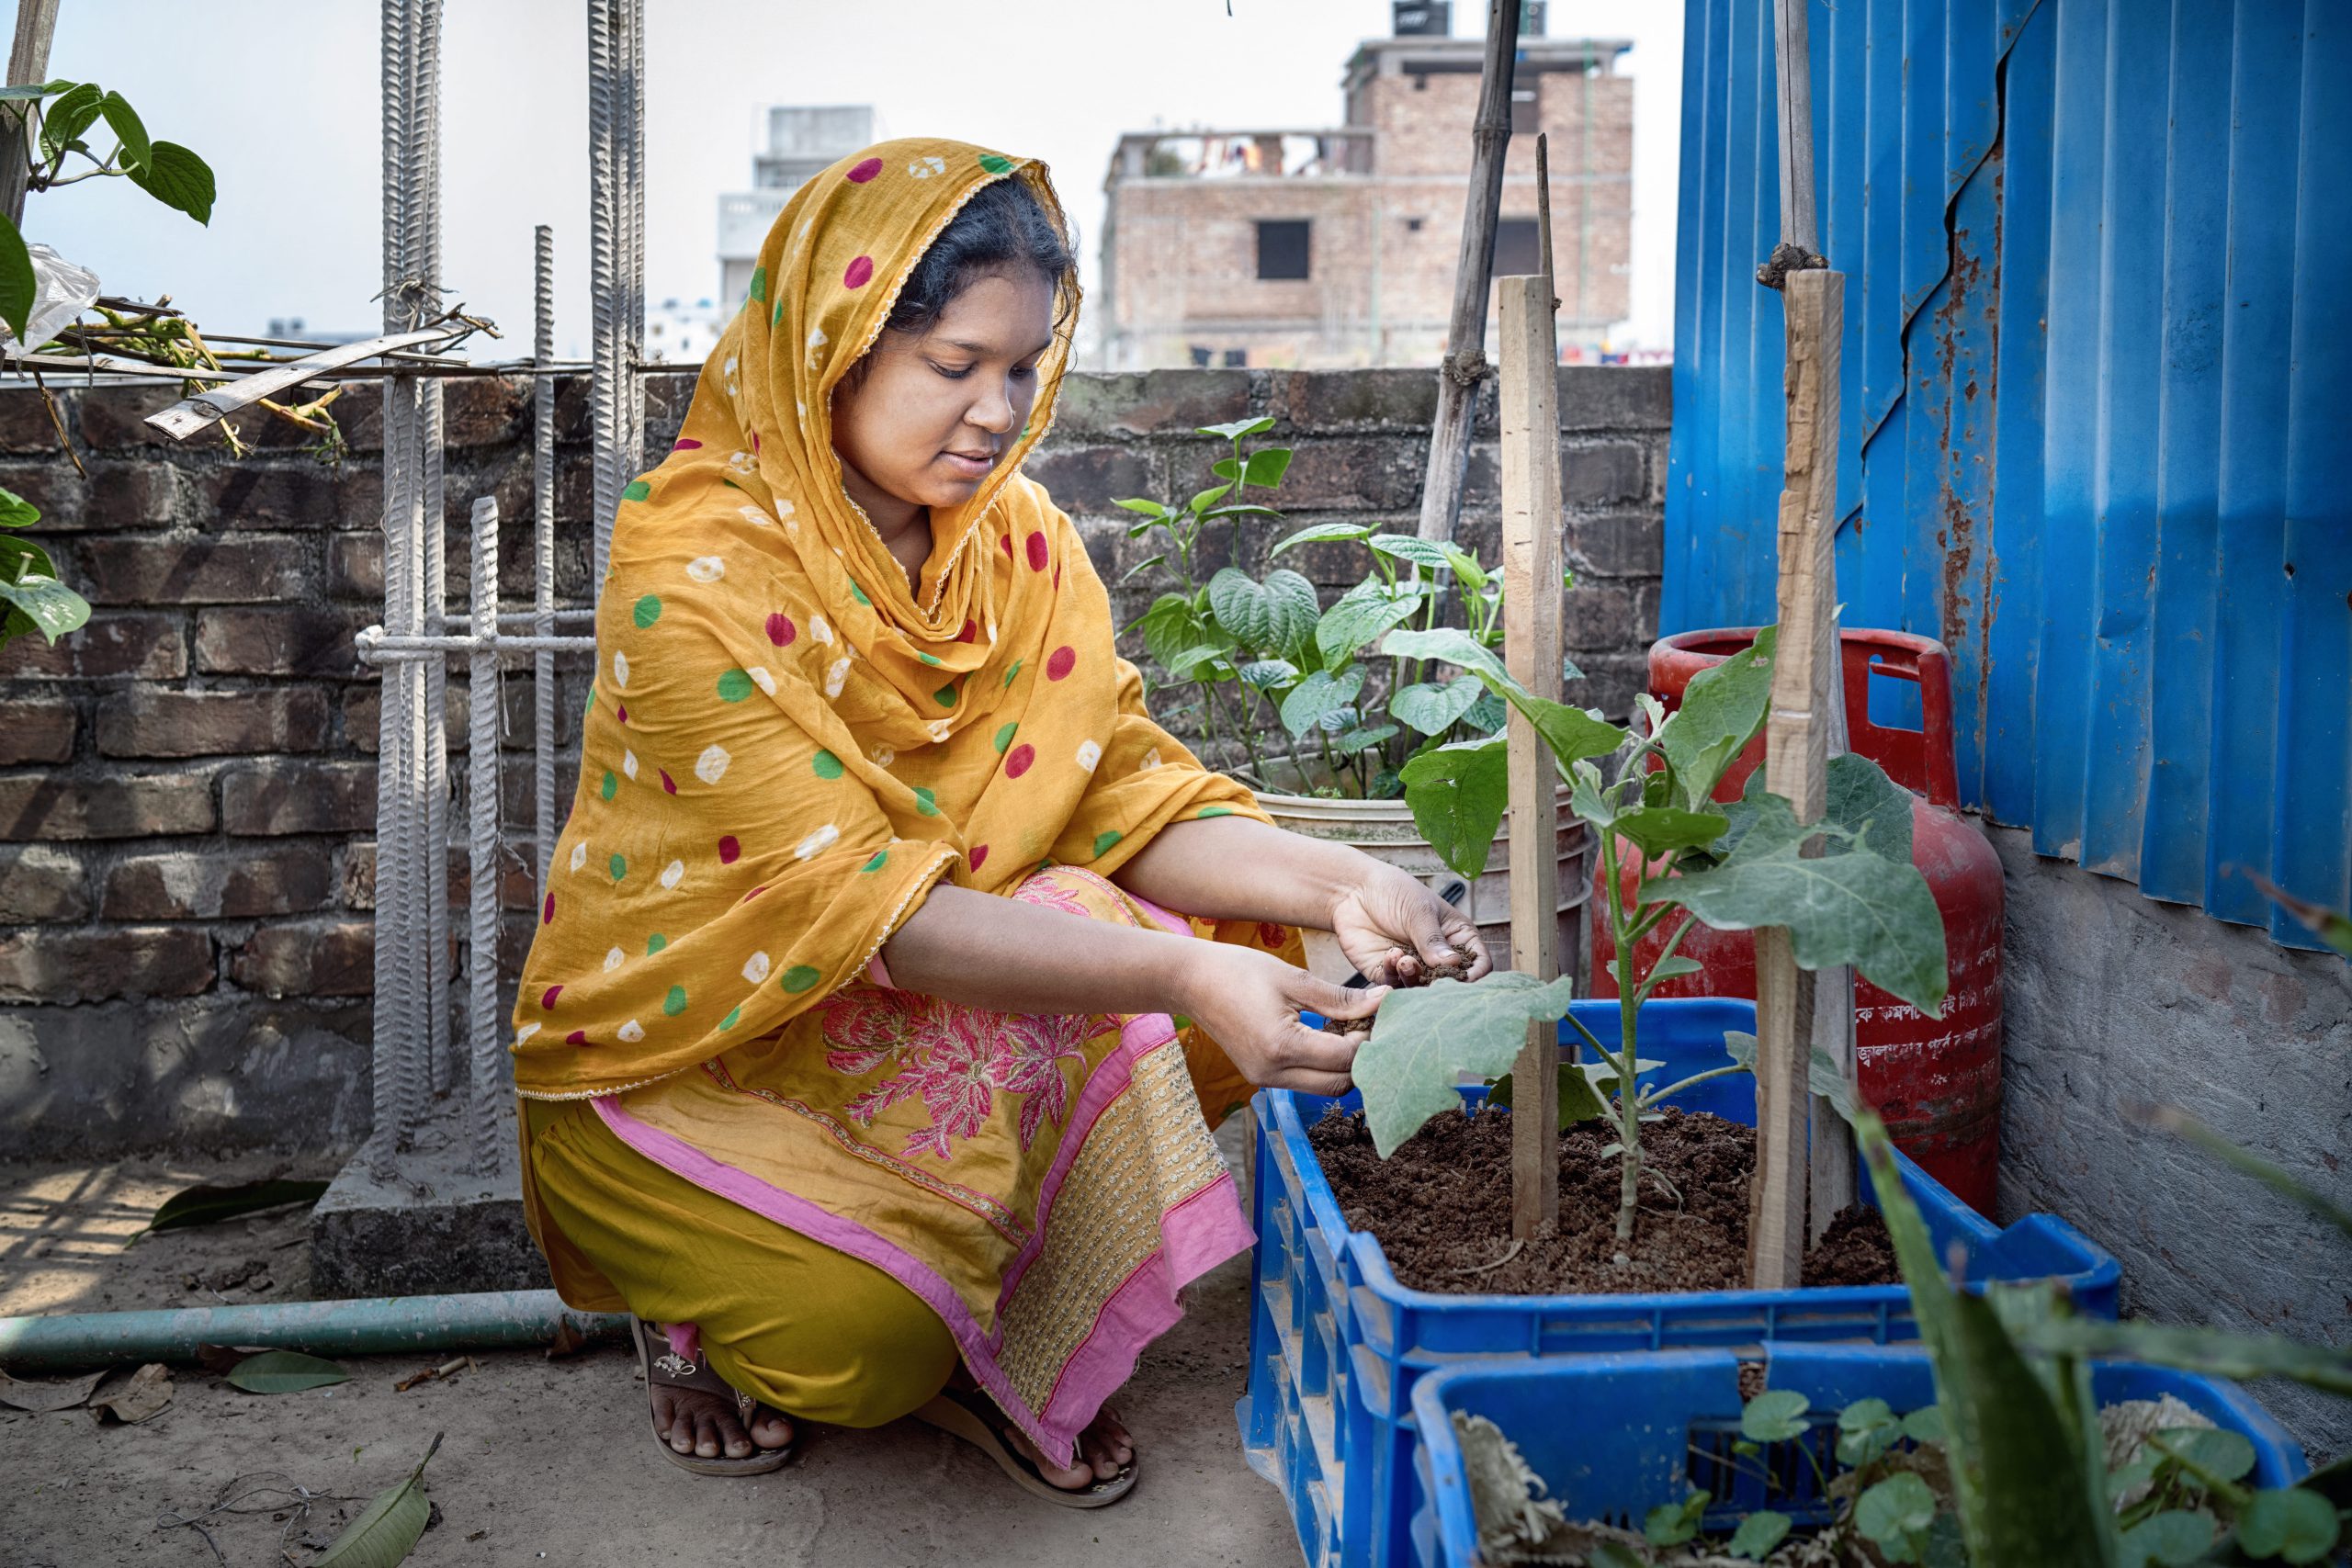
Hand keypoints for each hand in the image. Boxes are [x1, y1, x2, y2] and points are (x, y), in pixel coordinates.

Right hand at [1173, 943, 1387, 1095]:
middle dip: (1361, 1059)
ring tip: (1348, 1030)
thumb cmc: (1239, 971)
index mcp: (1282, 1046)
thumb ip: (1340, 998)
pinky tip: (1326, 1037)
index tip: (1378, 1014)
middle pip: (1339, 1084)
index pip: (1345, 1058)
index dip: (1369, 1038)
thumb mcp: (1294, 979)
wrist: (1190, 981)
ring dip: (1342, 1065)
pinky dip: (1322, 1065)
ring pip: (1323, 1087)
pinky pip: (1304, 1081)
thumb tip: (1384, 1000)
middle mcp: (1273, 1073)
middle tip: (1368, 1026)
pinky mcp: (1260, 1077)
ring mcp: (1265, 1080)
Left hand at [1327, 859, 1492, 987]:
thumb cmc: (1393, 891)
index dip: (1476, 974)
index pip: (1478, 963)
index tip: (1464, 978)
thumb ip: (1434, 940)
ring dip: (1415, 979)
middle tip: (1432, 978)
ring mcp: (1413, 966)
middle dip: (1442, 983)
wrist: (1353, 891)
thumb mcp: (1419, 911)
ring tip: (1405, 960)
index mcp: (1456, 937)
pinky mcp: (1388, 974)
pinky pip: (1395, 985)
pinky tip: (1390, 954)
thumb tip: (1454, 965)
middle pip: (1451, 983)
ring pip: (1422, 989)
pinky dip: (1394, 975)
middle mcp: (1437, 956)